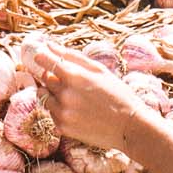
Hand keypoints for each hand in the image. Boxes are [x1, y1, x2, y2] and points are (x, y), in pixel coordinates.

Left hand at [25, 38, 138, 154]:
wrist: (129, 127)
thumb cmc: (117, 94)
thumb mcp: (99, 70)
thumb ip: (72, 56)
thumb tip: (50, 46)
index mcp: (74, 76)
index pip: (44, 60)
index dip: (42, 57)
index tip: (42, 56)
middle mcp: (64, 94)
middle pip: (45, 79)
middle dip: (52, 76)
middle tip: (70, 81)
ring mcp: (62, 112)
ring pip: (45, 96)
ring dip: (54, 94)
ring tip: (75, 97)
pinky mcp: (62, 127)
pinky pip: (52, 113)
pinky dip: (59, 109)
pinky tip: (78, 110)